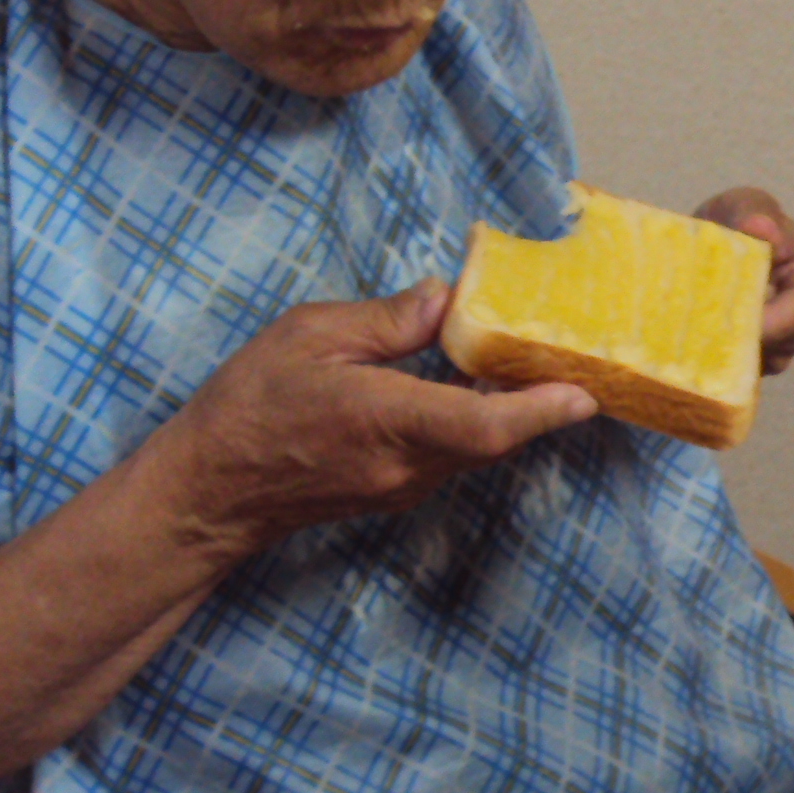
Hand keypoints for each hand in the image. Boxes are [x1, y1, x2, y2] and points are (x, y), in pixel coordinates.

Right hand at [151, 281, 595, 558]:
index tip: (584, 393)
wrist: (209, 491)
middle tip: (576, 355)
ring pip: (479, 448)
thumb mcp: (309, 336)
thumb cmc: (248, 407)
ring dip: (510, 411)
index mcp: (386, 419)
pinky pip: (453, 455)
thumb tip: (444, 299)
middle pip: (496, 437)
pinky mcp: (395, 492)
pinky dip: (476, 422)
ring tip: (536, 361)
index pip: (483, 424)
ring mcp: (403, 486)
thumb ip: (386, 321)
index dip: (539, 411)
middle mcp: (405, 464)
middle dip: (540, 400)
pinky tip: (478, 386)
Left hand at [695, 187, 793, 374]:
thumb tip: (764, 230)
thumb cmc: (737, 222)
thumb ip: (751, 213)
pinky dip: (727, 355)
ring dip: (736, 344)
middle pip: (793, 338)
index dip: (780, 318)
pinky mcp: (770, 359)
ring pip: (772, 357)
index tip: (743, 322)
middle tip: (708, 322)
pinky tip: (704, 335)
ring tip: (702, 321)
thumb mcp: (742, 206)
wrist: (715, 250)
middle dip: (753, 333)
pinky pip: (754, 370)